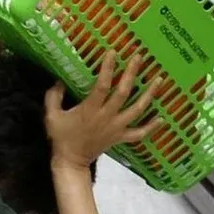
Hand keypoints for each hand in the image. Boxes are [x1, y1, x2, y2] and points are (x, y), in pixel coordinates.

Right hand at [45, 52, 163, 170]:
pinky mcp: (121, 138)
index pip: (102, 86)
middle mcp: (107, 117)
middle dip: (132, 74)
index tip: (113, 52)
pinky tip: (161, 117)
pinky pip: (140, 133)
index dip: (108, 68)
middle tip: (139, 57)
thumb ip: (54, 96)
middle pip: (123, 93)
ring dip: (149, 94)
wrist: (71, 161)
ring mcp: (117, 128)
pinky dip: (152, 126)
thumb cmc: (61, 137)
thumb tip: (59, 80)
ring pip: (137, 110)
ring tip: (159, 79)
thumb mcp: (51, 115)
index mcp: (90, 109)